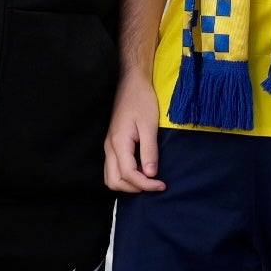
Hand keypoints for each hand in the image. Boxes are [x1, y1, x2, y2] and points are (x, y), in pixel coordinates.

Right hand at [104, 72, 164, 192]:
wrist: (132, 83)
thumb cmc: (142, 100)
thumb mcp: (149, 125)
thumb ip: (149, 151)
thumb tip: (151, 174)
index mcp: (118, 143)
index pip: (129, 174)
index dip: (146, 184)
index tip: (162, 185)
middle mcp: (109, 147)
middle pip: (114, 181)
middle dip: (134, 188)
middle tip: (154, 184)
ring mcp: (108, 146)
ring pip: (110, 177)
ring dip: (128, 184)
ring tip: (148, 178)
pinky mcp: (112, 143)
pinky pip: (112, 168)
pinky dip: (124, 176)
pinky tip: (140, 170)